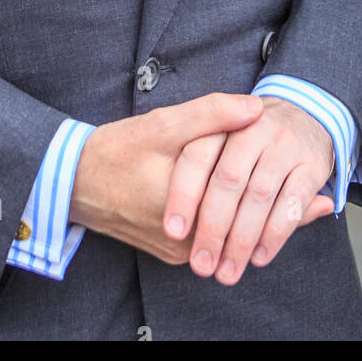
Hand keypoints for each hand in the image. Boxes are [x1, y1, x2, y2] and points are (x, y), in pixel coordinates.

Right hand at [69, 93, 264, 264]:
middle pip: (238, 217)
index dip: (265, 174)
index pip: (246, 195)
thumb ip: (210, 114)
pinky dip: (219, 215)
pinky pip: (208, 234)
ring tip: (257, 182)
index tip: (287, 166)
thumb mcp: (161, 126)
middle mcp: (187, 242)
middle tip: (282, 178)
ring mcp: (180, 252)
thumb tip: (256, 108)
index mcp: (189, 210)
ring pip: (225, 229)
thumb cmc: (115, 152)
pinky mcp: (172, 252)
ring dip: (240, 206)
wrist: (74, 182)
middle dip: (258, 193)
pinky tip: (224, 193)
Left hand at [162, 96, 335, 285]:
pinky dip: (275, 233)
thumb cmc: (251, 136)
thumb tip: (173, 213)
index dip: (183, 195)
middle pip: (228, 179)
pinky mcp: (312, 165)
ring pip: (258, 195)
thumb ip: (200, 167)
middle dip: (213, 227)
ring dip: (242, 239)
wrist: (306, 111)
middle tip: (201, 265)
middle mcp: (253, 130)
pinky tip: (258, 257)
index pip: (196, 157)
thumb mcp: (221, 138)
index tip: (172, 232)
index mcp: (222, 122)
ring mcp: (284, 146)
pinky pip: (291, 202)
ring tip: (227, 271)